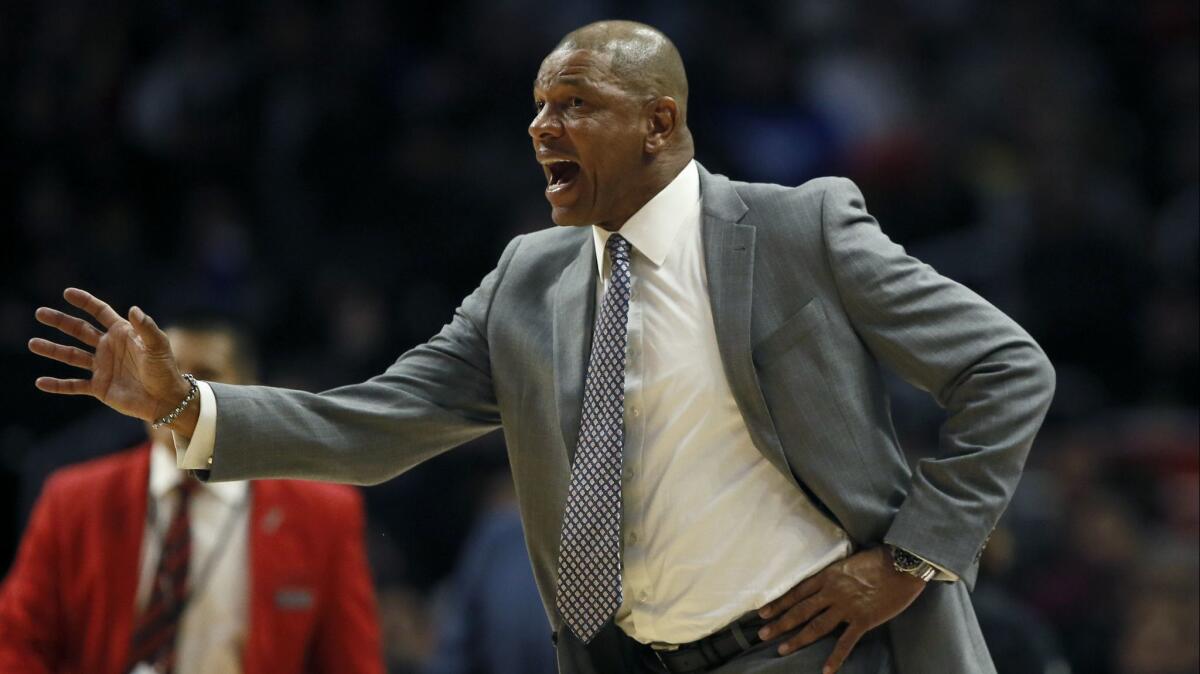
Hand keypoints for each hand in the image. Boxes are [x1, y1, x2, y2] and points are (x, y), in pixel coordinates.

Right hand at [29, 288, 193, 430]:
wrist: (166, 399)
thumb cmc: (165, 369)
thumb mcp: (158, 346)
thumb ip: (146, 328)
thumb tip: (134, 309)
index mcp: (122, 333)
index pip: (100, 313)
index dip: (85, 302)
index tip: (67, 293)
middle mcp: (109, 347)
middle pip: (79, 331)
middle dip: (60, 321)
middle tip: (40, 313)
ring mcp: (102, 367)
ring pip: (71, 356)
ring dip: (53, 350)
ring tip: (34, 343)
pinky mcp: (99, 387)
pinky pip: (74, 385)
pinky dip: (58, 385)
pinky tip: (41, 382)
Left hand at [756, 547, 926, 673]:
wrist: (902, 564)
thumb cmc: (878, 559)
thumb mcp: (848, 562)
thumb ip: (834, 575)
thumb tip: (822, 583)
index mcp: (827, 576)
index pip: (797, 592)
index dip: (779, 603)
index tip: (763, 613)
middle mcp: (832, 592)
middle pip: (800, 610)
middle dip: (780, 623)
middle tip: (762, 634)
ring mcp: (847, 607)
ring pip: (816, 626)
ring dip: (798, 639)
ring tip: (782, 649)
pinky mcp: (863, 620)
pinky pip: (846, 642)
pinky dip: (836, 657)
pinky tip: (826, 670)